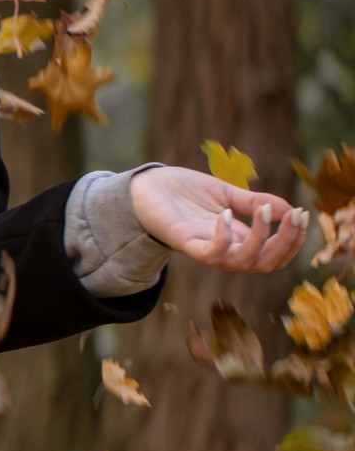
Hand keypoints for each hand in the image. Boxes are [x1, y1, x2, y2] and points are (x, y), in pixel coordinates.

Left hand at [129, 165, 308, 272]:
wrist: (146, 186)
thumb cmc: (184, 192)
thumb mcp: (226, 194)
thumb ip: (254, 203)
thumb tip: (289, 209)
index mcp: (237, 239)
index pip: (274, 253)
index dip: (292, 239)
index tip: (303, 214)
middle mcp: (224, 248)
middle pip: (266, 264)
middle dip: (286, 242)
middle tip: (292, 216)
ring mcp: (205, 247)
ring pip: (243, 262)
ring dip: (261, 238)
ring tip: (263, 210)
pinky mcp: (184, 243)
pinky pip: (210, 254)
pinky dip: (224, 237)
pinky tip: (227, 214)